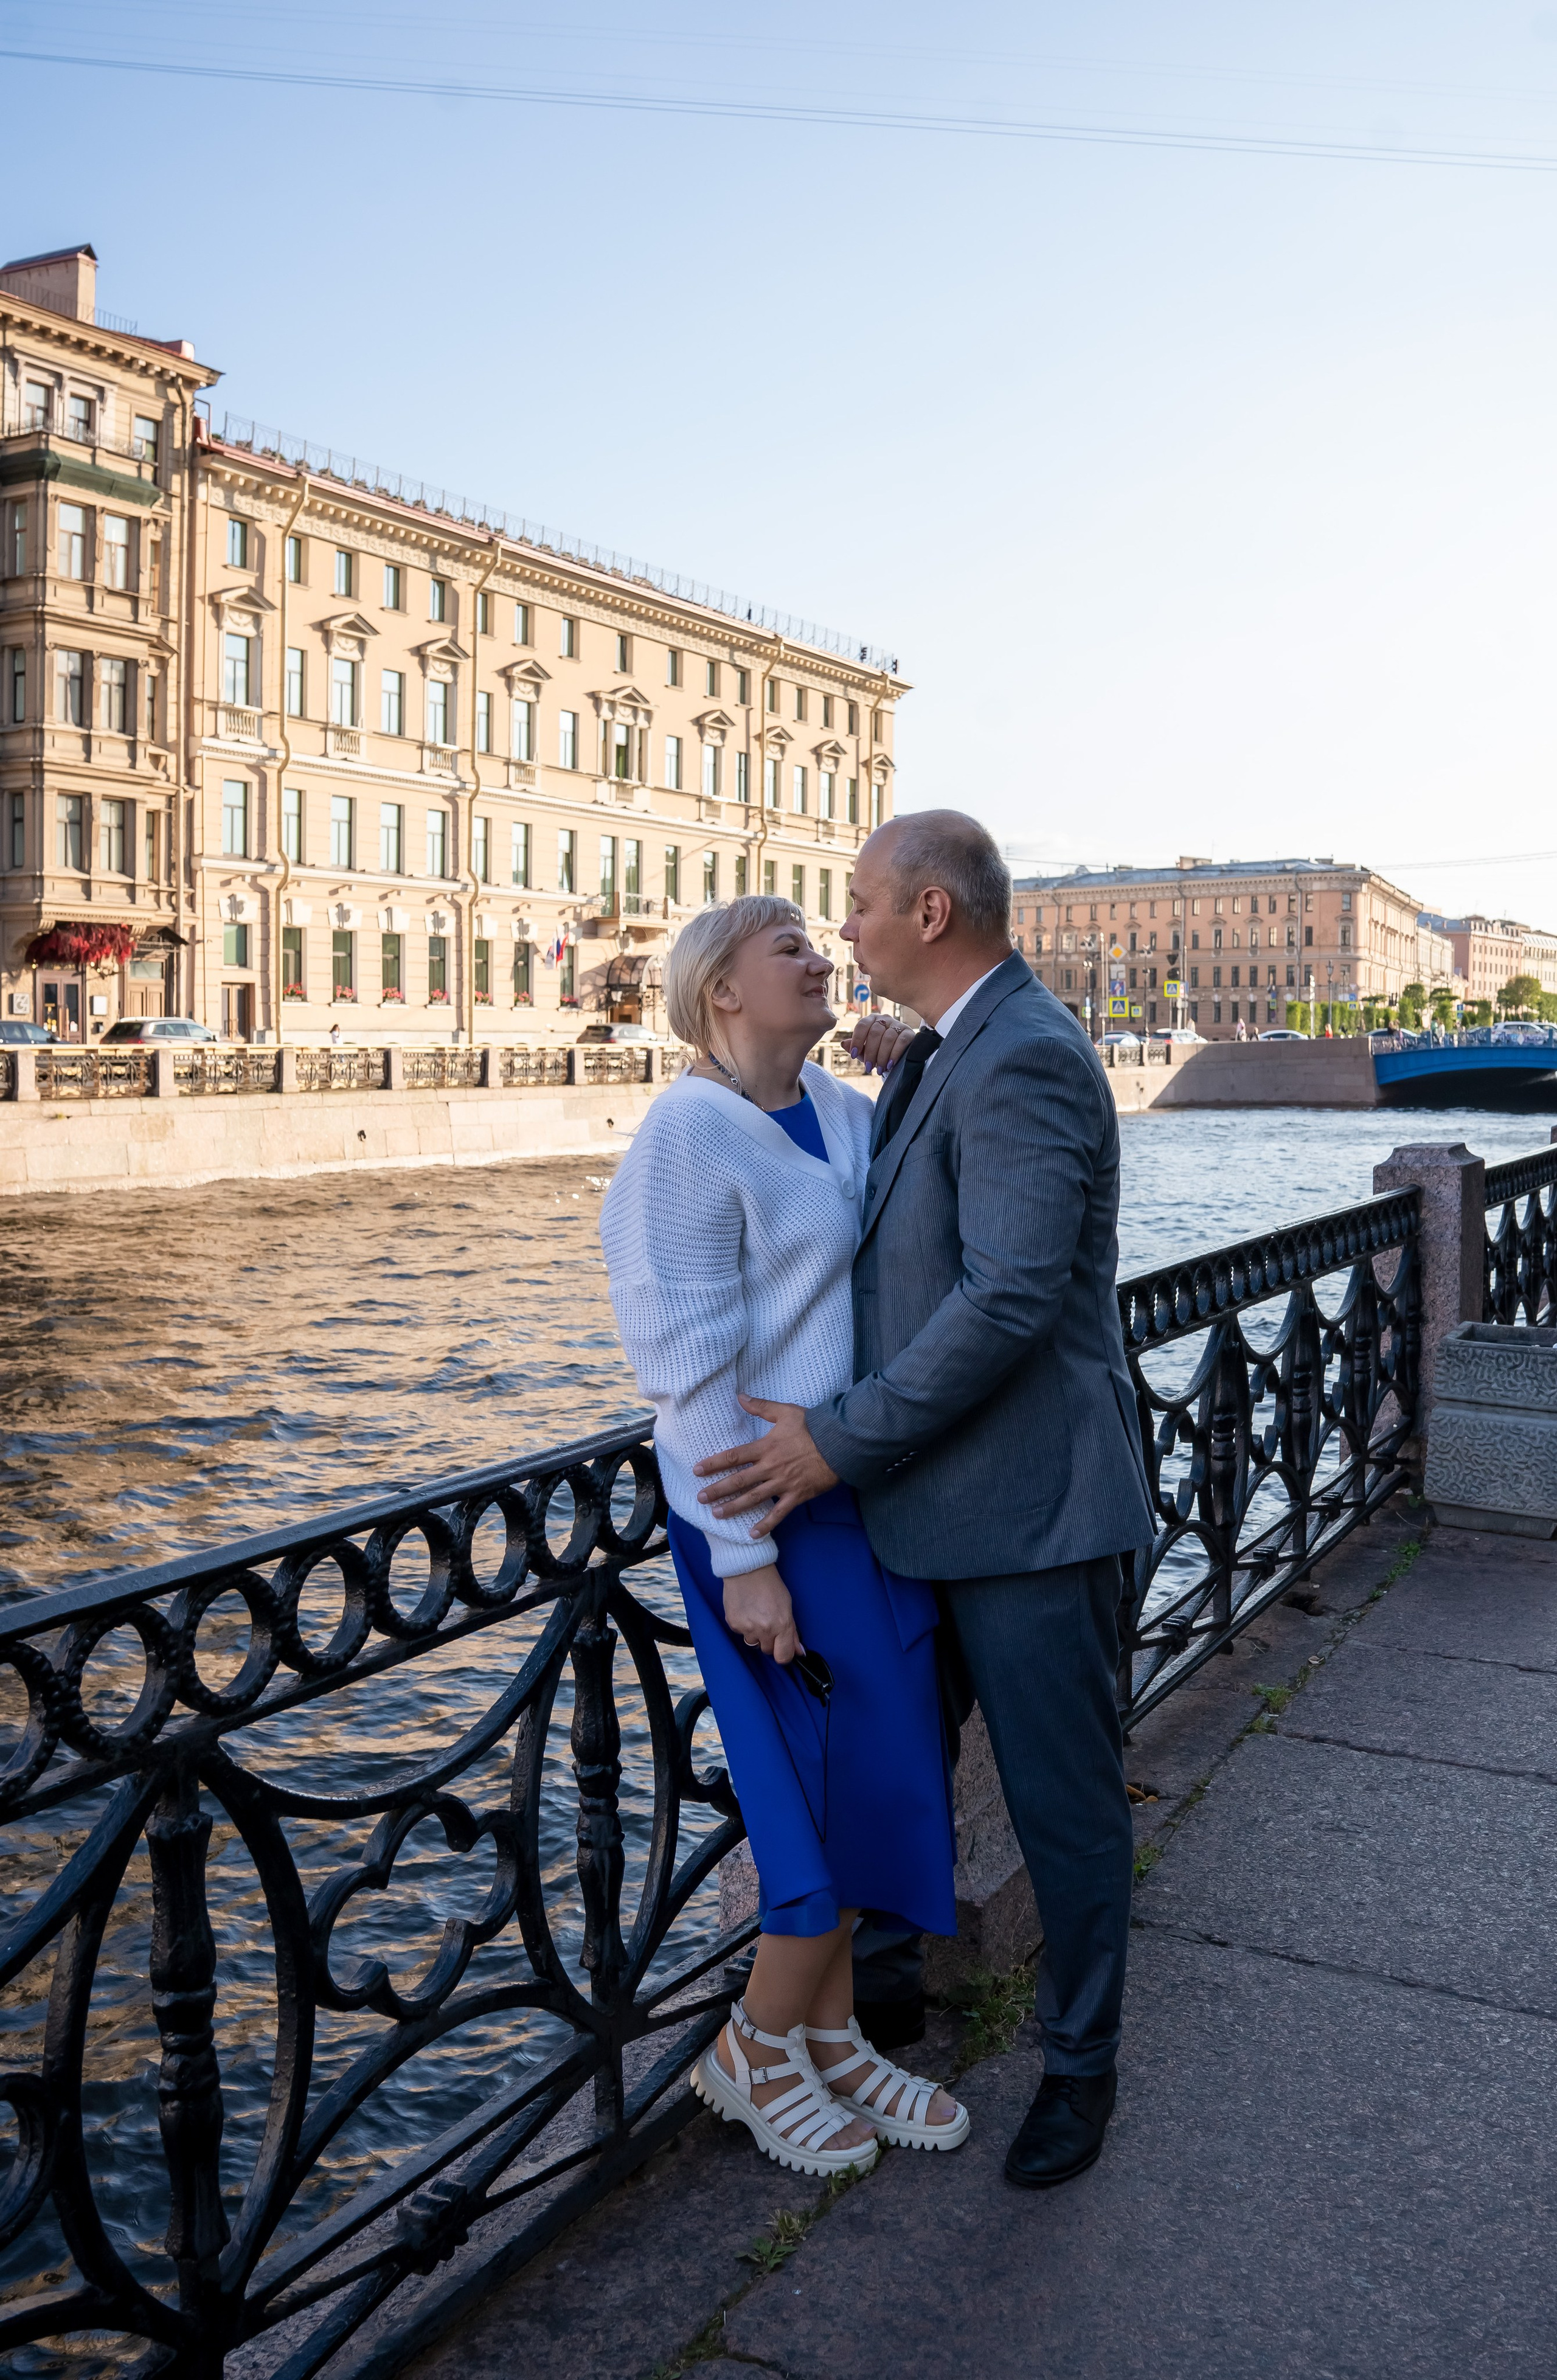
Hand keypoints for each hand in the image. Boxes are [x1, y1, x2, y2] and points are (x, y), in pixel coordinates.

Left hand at [694, 1396, 839, 1529]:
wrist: (840, 1443)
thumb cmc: (813, 1426)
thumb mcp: (786, 1412)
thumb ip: (761, 1407)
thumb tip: (740, 1396)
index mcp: (766, 1448)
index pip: (734, 1456)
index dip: (714, 1463)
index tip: (697, 1470)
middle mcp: (770, 1467)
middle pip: (738, 1481)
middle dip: (717, 1490)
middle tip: (701, 1498)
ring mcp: (783, 1484)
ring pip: (753, 1499)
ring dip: (733, 1508)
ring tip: (717, 1515)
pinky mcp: (797, 1496)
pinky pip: (779, 1514)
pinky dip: (766, 1525)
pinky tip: (752, 1534)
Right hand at [723, 1564, 803, 1663]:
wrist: (748, 1570)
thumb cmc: (770, 1585)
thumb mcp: (787, 1607)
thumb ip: (792, 1632)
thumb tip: (799, 1651)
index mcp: (782, 1625)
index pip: (783, 1656)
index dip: (783, 1654)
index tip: (782, 1648)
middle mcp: (765, 1630)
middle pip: (768, 1650)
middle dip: (770, 1641)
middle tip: (768, 1623)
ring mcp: (747, 1628)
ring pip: (753, 1643)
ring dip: (756, 1634)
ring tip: (755, 1614)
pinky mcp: (733, 1624)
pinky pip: (741, 1633)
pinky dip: (744, 1625)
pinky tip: (746, 1611)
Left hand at [849, 1014, 917, 1074]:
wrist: (898, 1058)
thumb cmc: (878, 1052)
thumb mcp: (865, 1051)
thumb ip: (855, 1047)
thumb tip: (843, 1043)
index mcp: (871, 1020)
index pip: (862, 1025)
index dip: (857, 1040)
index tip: (853, 1055)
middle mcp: (885, 1019)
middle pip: (875, 1032)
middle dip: (870, 1052)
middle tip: (868, 1067)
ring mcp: (898, 1024)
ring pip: (888, 1038)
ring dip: (882, 1056)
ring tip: (879, 1069)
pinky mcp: (909, 1033)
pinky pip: (901, 1041)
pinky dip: (894, 1054)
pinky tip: (890, 1064)